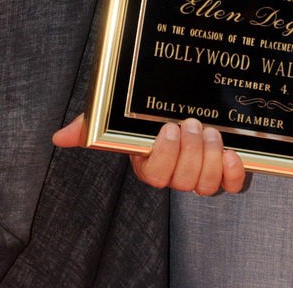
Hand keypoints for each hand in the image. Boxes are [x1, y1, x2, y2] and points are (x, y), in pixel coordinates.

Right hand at [53, 115, 245, 194]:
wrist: (186, 106)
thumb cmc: (149, 117)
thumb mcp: (120, 117)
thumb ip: (90, 127)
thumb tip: (58, 137)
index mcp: (151, 165)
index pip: (155, 177)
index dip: (165, 157)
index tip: (167, 128)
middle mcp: (177, 175)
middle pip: (183, 181)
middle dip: (189, 152)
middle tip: (190, 123)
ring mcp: (202, 175)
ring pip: (206, 184)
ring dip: (210, 157)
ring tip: (209, 131)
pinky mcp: (227, 173)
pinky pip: (232, 186)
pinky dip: (235, 173)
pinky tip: (233, 153)